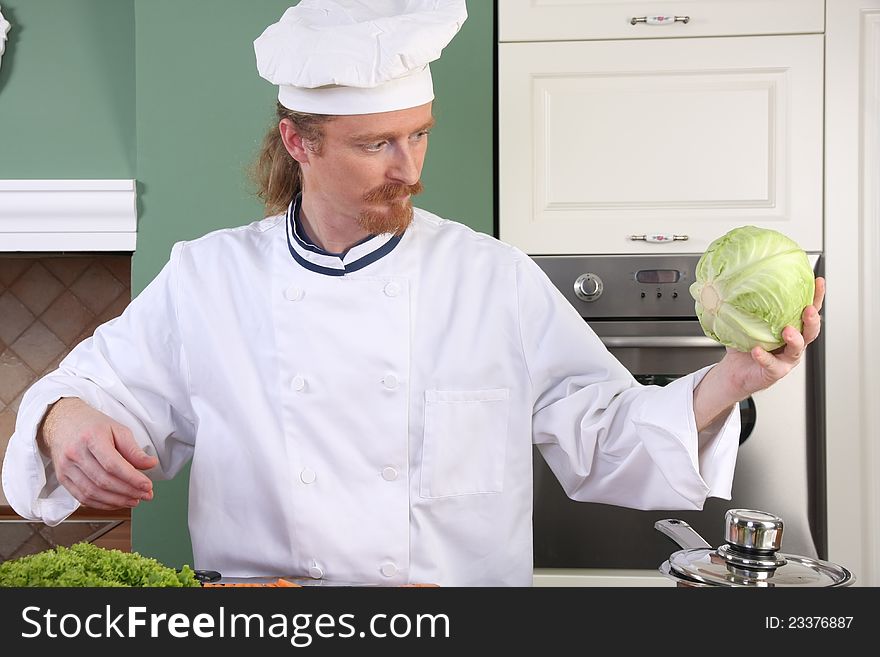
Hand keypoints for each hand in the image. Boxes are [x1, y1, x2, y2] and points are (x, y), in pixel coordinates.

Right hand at [37, 398, 157, 509]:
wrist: (63, 422)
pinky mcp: (63, 479)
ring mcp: (66, 468)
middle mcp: (75, 453)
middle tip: (145, 495)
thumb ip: (133, 449)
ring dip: (117, 501)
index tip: (147, 485)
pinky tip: (117, 502)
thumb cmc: (92, 425)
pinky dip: (102, 504)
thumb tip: (150, 464)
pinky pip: (82, 498)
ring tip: (134, 500)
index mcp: (91, 437)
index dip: (132, 478)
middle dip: (128, 492)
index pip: (113, 464)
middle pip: (103, 481)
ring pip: (92, 493)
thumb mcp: (117, 429)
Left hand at [721, 276, 824, 397]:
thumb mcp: (747, 323)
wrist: (735, 371)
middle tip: (808, 310)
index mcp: (791, 328)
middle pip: (810, 331)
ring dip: (794, 339)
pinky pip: (771, 364)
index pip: (808, 311)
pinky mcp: (775, 372)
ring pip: (797, 349)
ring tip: (787, 331)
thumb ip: (748, 307)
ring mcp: (786, 359)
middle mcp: (793, 344)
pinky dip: (764, 357)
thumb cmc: (745, 346)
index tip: (818, 281)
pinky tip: (757, 350)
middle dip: (812, 320)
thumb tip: (737, 284)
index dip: (816, 298)